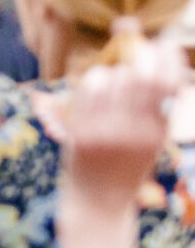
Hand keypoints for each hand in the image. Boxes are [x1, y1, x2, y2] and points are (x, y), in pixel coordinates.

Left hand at [64, 38, 186, 210]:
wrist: (99, 201)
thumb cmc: (129, 164)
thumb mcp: (152, 141)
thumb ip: (157, 108)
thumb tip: (159, 61)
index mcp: (156, 134)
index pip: (166, 86)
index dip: (168, 60)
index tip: (167, 46)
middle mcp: (132, 132)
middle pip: (138, 77)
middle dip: (142, 55)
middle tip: (142, 48)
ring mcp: (103, 130)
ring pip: (112, 77)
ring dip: (118, 70)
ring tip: (120, 82)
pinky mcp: (79, 130)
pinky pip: (88, 88)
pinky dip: (97, 78)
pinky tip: (101, 85)